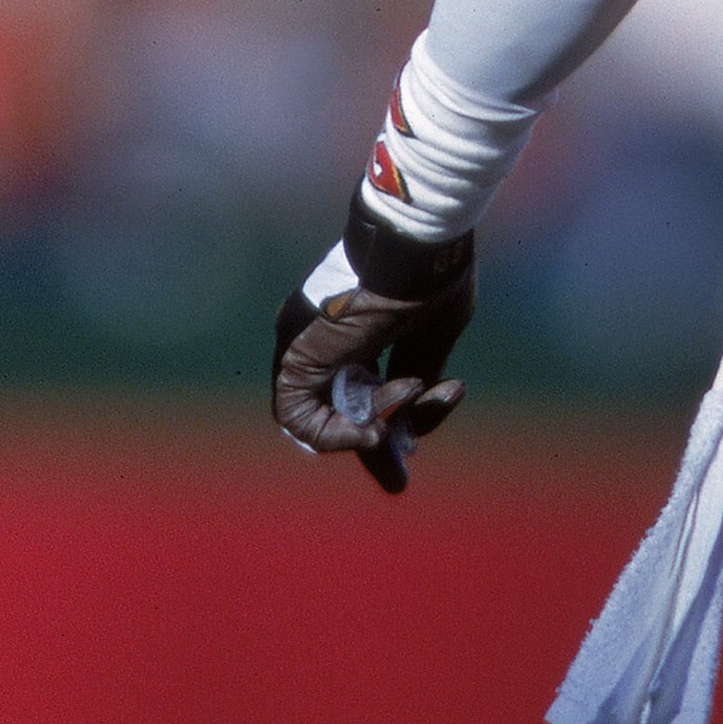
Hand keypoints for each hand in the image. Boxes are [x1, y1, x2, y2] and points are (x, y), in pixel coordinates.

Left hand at [271, 207, 473, 496]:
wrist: (416, 246)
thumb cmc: (430, 280)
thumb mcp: (431, 337)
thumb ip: (416, 377)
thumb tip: (411, 429)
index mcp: (352, 330)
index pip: (358, 391)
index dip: (384, 425)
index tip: (406, 461)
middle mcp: (319, 340)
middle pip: (336, 410)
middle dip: (372, 447)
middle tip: (400, 477)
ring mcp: (302, 347)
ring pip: (323, 415)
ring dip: (369, 428)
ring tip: (411, 394)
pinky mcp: (291, 358)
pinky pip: (300, 419)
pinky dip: (336, 434)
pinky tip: (375, 430)